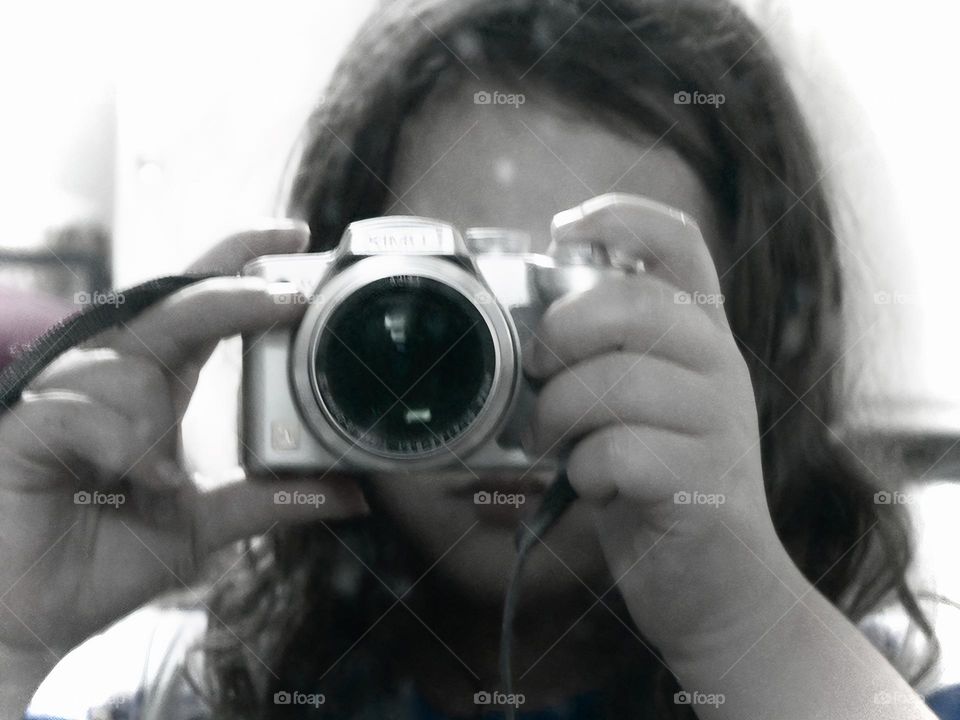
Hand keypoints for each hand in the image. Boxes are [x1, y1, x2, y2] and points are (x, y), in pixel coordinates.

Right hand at [0, 223, 368, 653]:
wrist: (29, 620)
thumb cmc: (102, 562)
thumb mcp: (204, 523)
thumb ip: (272, 499)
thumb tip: (355, 494)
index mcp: (154, 386)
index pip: (199, 304)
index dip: (241, 262)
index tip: (296, 236)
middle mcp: (112, 376)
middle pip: (176, 305)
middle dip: (235, 295)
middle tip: (291, 299)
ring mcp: (64, 393)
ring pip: (133, 361)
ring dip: (156, 418)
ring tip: (151, 479)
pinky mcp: (25, 419)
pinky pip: (83, 407)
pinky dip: (120, 444)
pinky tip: (130, 480)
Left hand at [525, 194, 801, 658]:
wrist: (720, 584)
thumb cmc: (657, 484)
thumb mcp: (636, 406)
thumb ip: (602, 359)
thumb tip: (526, 328)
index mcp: (701, 336)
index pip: (680, 243)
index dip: (620, 216)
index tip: (564, 229)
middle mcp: (720, 367)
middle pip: (634, 305)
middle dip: (563, 334)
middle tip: (539, 371)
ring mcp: (719, 426)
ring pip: (615, 383)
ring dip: (558, 414)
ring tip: (553, 442)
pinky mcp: (704, 488)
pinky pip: (619, 453)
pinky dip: (584, 470)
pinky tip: (592, 485)